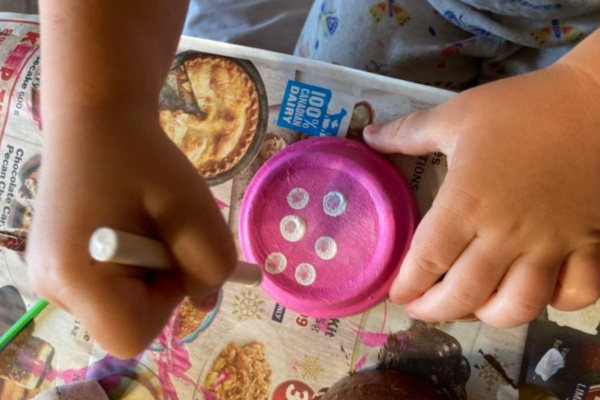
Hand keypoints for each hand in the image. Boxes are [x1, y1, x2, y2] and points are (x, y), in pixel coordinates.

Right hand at [27, 108, 235, 357]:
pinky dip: (134, 264)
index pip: (130, 335)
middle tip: (164, 230)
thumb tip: (206, 299)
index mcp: (74, 275)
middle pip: (128, 320)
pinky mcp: (59, 265)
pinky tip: (128, 222)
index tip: (172, 253)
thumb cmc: (143, 157)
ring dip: (150, 270)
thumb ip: (211, 263)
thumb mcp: (192, 209)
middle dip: (161, 282)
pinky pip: (109, 287)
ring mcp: (50, 277)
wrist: (96, 118)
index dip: (167, 303)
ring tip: (144, 219)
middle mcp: (51, 286)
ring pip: (122, 303)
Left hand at [365, 60, 599, 326]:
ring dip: (490, 315)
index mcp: (467, 204)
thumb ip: (408, 132)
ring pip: (519, 306)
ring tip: (474, 306)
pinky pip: (575, 293)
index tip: (397, 293)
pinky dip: (555, 302)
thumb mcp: (456, 115)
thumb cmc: (521, 109)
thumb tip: (367, 137)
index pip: (427, 261)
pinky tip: (539, 292)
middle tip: (422, 309)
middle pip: (465, 294)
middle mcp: (505, 235)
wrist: (596, 101)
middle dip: (436, 311)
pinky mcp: (588, 244)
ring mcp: (550, 244)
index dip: (406, 284)